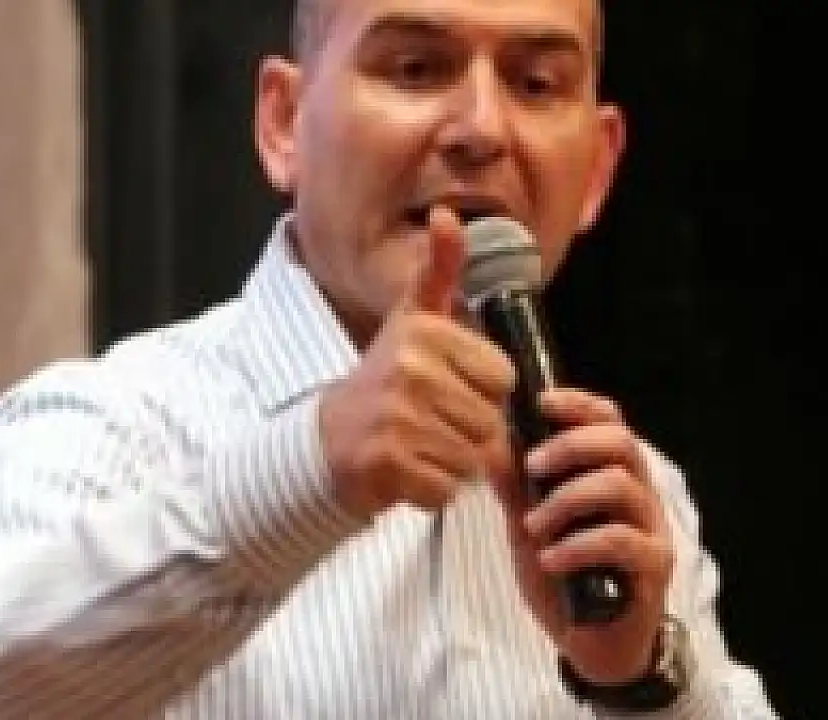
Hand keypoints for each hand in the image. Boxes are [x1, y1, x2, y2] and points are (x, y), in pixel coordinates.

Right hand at [320, 206, 516, 519]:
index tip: (445, 388)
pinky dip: (432, 491)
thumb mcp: (411, 319)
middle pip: (489, 421)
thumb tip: (450, 215)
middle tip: (429, 423)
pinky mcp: (388, 465)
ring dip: (451, 463)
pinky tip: (405, 471)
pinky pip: (447, 489)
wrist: (326, 440)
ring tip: (418, 445)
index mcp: (425, 333)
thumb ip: (438, 271)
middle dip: (467, 432)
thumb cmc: (384, 379)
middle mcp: (411, 370)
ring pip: (472, 458)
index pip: (501, 378)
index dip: (481, 392)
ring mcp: (397, 419)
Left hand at [496, 389, 675, 684]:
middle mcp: (638, 495)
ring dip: (567, 500)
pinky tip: (551, 560)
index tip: (541, 403)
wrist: (591, 644)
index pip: (609, 420)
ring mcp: (650, 529)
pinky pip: (622, 540)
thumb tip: (489, 443)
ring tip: (535, 527)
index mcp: (612, 475)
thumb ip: (514, 488)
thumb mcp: (529, 528)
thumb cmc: (566, 578)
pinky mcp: (652, 566)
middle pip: (620, 442)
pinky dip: (579, 545)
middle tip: (533, 467)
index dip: (578, 405)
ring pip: (621, 485)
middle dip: (571, 446)